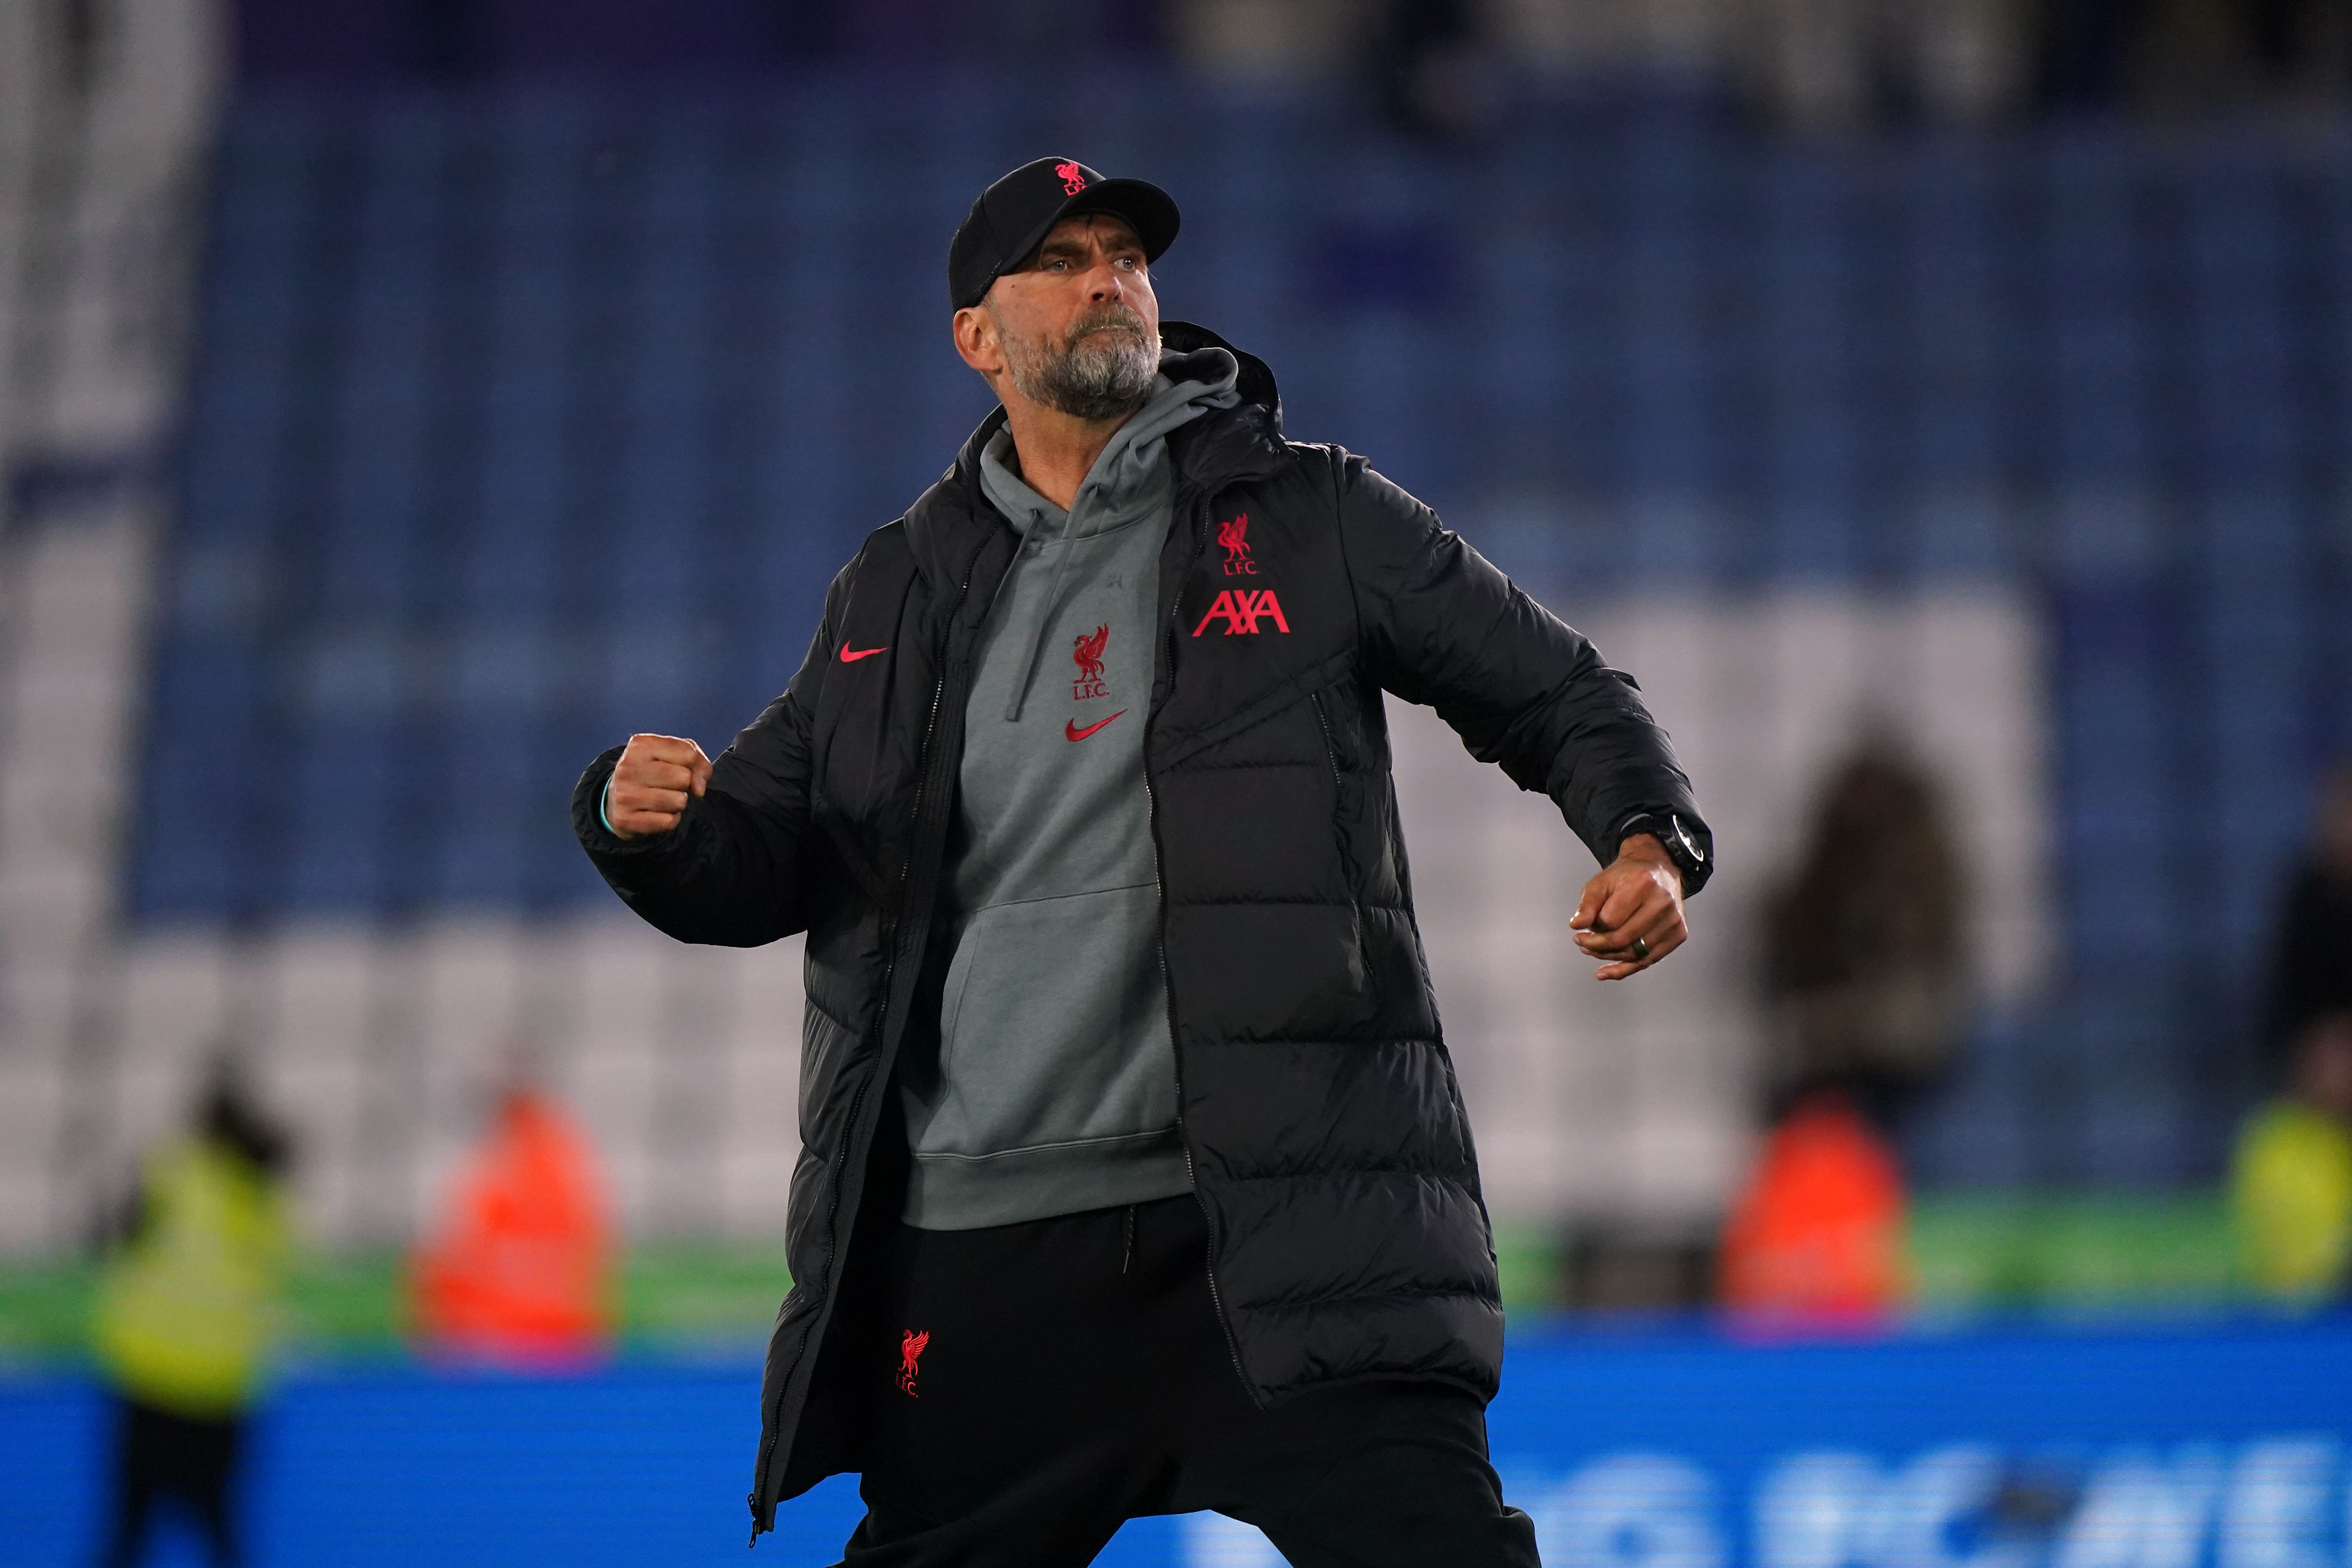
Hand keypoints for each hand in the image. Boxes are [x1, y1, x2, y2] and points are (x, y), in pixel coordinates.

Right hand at [607, 734, 711, 839]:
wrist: (614, 801)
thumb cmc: (651, 774)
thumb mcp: (672, 756)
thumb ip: (697, 761)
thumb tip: (699, 789)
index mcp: (640, 745)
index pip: (689, 754)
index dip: (693, 765)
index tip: (680, 768)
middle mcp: (628, 767)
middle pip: (684, 777)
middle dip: (683, 785)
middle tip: (667, 786)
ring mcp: (624, 794)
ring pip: (679, 801)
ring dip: (677, 803)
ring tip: (662, 799)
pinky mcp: (625, 820)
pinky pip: (669, 821)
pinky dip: (670, 820)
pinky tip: (656, 814)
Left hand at [1569, 835, 1688, 980]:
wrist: (1658, 869)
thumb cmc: (1627, 877)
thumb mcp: (1600, 883)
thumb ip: (1587, 904)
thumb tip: (1576, 925)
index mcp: (1642, 883)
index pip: (1610, 920)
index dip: (1592, 928)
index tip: (1580, 929)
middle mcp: (1662, 902)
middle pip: (1623, 939)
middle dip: (1597, 946)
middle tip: (1582, 944)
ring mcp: (1673, 920)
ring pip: (1635, 954)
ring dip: (1609, 957)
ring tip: (1592, 951)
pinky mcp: (1679, 934)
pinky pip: (1649, 960)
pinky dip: (1626, 969)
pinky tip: (1607, 972)